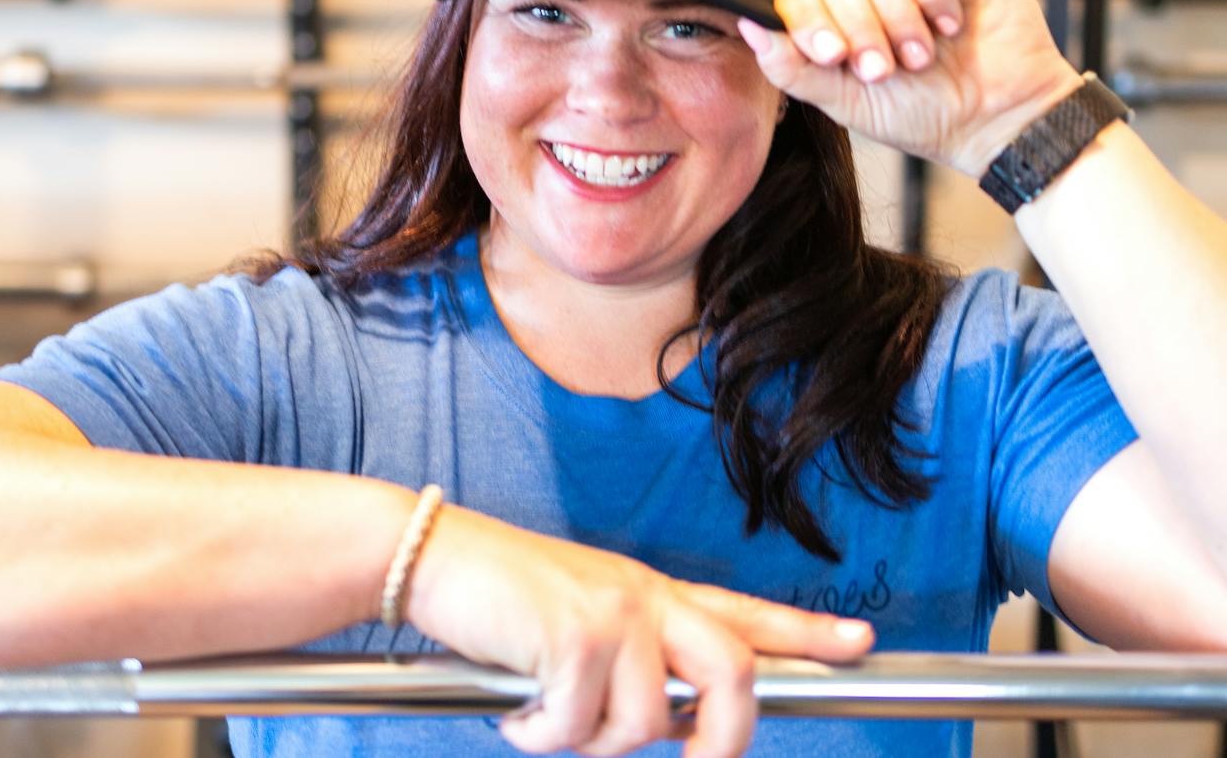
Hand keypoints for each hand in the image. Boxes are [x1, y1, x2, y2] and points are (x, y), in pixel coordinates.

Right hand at [405, 505, 873, 757]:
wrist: (437, 558)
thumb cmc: (504, 599)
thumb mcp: (584, 622)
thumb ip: (637, 665)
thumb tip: (672, 728)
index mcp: (651, 594)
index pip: (743, 613)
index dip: (807, 633)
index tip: (860, 643)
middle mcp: (644, 598)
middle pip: (734, 674)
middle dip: (721, 744)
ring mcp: (614, 614)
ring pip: (646, 724)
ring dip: (585, 744)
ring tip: (542, 717)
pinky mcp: (576, 636)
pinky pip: (578, 728)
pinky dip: (539, 737)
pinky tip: (514, 708)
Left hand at [738, 0, 1083, 176]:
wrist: (994, 121)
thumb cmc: (923, 115)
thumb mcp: (845, 102)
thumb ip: (794, 68)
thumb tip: (748, 27)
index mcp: (835, 18)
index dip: (810, 20)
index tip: (832, 56)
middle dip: (859, 28)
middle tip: (885, 70)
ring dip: (898, 17)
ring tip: (922, 56)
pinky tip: (949, 24)